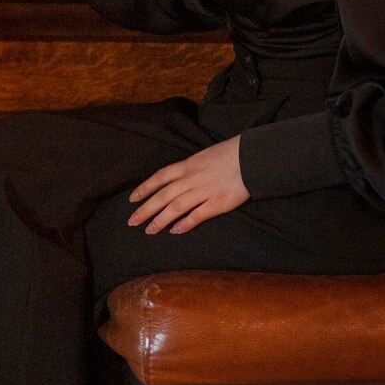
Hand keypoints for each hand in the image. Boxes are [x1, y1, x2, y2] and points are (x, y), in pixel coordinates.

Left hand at [128, 136, 249, 234]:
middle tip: (132, 221)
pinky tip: (174, 231)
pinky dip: (184, 224)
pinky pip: (196, 215)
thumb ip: (191, 167)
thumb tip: (179, 177)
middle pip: (163, 196)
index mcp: (188, 165)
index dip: (144, 188)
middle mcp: (192, 179)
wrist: (252, 157)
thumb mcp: (205, 155)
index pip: (160, 177)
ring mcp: (204, 191)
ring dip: (160, 220)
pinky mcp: (217, 203)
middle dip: (145, 209)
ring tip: (149, 230)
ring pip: (175, 207)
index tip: (132, 199)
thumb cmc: (231, 154)